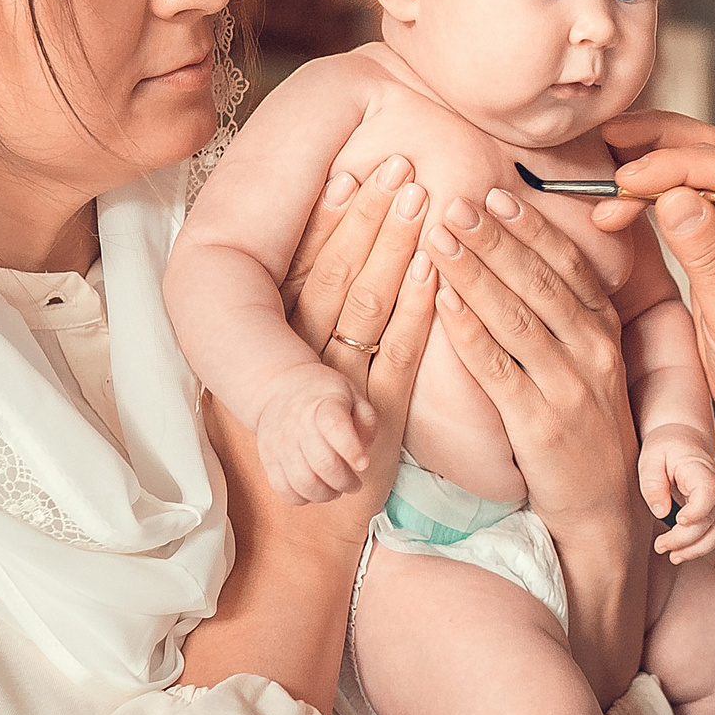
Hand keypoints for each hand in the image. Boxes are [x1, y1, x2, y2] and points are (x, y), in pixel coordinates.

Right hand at [187, 161, 433, 704]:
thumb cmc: (288, 473)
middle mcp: (298, 364)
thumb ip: (294, 349)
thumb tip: (306, 291)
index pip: (298, 273)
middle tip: (396, 160)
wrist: (291, 554)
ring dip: (397, 246)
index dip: (327, 223)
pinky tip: (444, 272)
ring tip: (424, 193)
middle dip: (367, 217)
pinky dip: (423, 312)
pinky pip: (400, 357)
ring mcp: (338, 390)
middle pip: (335, 274)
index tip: (347, 173)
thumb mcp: (278, 399)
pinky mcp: (375, 421)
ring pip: (368, 304)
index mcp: (270, 352)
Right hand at [254, 363, 369, 504]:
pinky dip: (302, 498)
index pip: (336, 428)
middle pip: (323, 464)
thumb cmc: (322, 395)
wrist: (278, 388)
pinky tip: (314, 490)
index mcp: (324, 405)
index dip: (352, 450)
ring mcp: (280, 444)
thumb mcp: (352, 394)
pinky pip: (283, 490)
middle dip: (345, 482)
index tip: (363, 464)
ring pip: (304, 483)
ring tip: (335, 489)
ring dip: (326, 494)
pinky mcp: (268, 459)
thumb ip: (366, 420)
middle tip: (354, 484)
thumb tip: (364, 451)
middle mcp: (298, 425)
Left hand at [430, 188, 650, 704]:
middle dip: (495, 237)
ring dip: (475, 269)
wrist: (604, 516)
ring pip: (517, 315)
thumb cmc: (587, 438)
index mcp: (606, 335)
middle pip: (539, 281)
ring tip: (437, 234)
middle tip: (453, 198)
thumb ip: (566, 321)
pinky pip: (499, 368)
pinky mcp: (541, 425)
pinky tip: (443, 299)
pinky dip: (470, 330)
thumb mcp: (591, 371)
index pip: (569, 267)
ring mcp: (570, 389)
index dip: (532, 227)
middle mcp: (593, 355)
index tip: (496, 192)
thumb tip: (525, 263)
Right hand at [597, 112, 714, 463]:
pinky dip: (652, 196)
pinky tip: (618, 199)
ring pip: (698, 172)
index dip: (675, 165)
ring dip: (650, 166)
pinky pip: (689, 203)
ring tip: (601, 170)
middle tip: (603, 143)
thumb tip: (673, 197)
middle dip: (658, 145)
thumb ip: (708, 256)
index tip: (626, 179)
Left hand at [640, 424, 714, 573]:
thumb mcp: (650, 457)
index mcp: (700, 470)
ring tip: (673, 557)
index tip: (678, 521)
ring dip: (698, 550)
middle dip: (686, 539)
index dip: (696, 512)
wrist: (683, 438)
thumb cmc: (664, 447)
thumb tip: (661, 512)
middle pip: (710, 521)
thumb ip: (653, 482)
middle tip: (660, 546)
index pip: (708, 495)